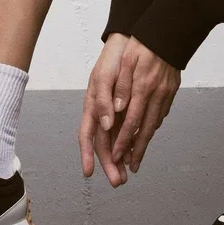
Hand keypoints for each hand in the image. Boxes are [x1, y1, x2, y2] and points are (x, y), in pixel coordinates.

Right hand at [79, 33, 134, 186]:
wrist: (129, 43)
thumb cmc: (112, 59)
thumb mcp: (105, 76)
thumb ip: (103, 100)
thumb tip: (105, 124)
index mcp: (92, 105)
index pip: (87, 136)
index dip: (87, 154)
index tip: (89, 172)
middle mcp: (102, 112)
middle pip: (103, 143)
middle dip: (109, 164)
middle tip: (119, 181)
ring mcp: (114, 111)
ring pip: (116, 140)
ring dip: (120, 158)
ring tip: (128, 174)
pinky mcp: (127, 108)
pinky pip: (127, 129)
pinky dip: (130, 143)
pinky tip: (136, 153)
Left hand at [109, 36, 180, 172]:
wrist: (169, 31)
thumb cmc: (143, 43)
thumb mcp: (127, 60)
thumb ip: (121, 86)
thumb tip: (117, 110)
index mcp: (143, 87)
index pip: (131, 121)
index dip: (124, 140)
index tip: (117, 155)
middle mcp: (157, 93)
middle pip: (146, 128)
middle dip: (137, 149)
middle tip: (131, 166)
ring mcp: (167, 92)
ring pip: (156, 122)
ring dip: (147, 140)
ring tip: (139, 154)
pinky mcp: (173, 89)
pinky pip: (163, 112)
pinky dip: (155, 125)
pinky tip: (150, 130)